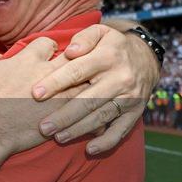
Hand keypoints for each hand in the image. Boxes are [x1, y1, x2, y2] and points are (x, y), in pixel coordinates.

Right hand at [0, 38, 82, 153]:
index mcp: (26, 60)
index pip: (48, 43)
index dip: (49, 47)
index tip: (48, 54)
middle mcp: (46, 73)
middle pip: (72, 58)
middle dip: (73, 61)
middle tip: (72, 68)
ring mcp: (57, 94)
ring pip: (83, 81)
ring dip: (85, 83)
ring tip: (88, 86)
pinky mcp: (62, 114)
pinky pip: (85, 106)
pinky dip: (90, 106)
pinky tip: (92, 110)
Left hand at [30, 24, 158, 154]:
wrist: (146, 58)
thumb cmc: (111, 45)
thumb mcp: (100, 32)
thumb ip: (83, 38)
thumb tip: (70, 51)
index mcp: (108, 57)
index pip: (77, 71)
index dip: (55, 82)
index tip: (35, 94)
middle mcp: (120, 78)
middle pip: (89, 99)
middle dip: (64, 115)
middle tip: (43, 127)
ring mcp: (129, 97)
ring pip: (101, 116)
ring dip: (79, 129)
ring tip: (58, 138)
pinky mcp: (136, 112)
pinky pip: (122, 129)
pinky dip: (107, 141)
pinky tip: (89, 149)